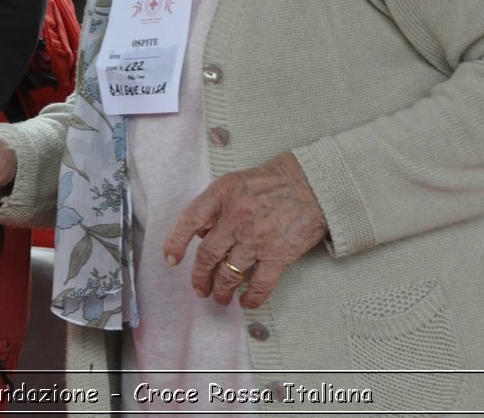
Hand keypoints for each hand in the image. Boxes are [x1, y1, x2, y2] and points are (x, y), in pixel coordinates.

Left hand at [160, 151, 328, 308]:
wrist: (313, 185)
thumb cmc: (272, 182)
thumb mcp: (234, 183)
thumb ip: (214, 206)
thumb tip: (199, 233)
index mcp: (222, 195)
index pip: (189, 220)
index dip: (175, 242)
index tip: (170, 259)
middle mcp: (236, 219)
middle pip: (208, 256)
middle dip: (199, 277)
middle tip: (199, 288)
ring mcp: (257, 240)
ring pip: (229, 274)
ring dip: (221, 290)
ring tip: (220, 297)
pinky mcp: (279, 256)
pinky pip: (260, 285)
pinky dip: (251, 298)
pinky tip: (246, 302)